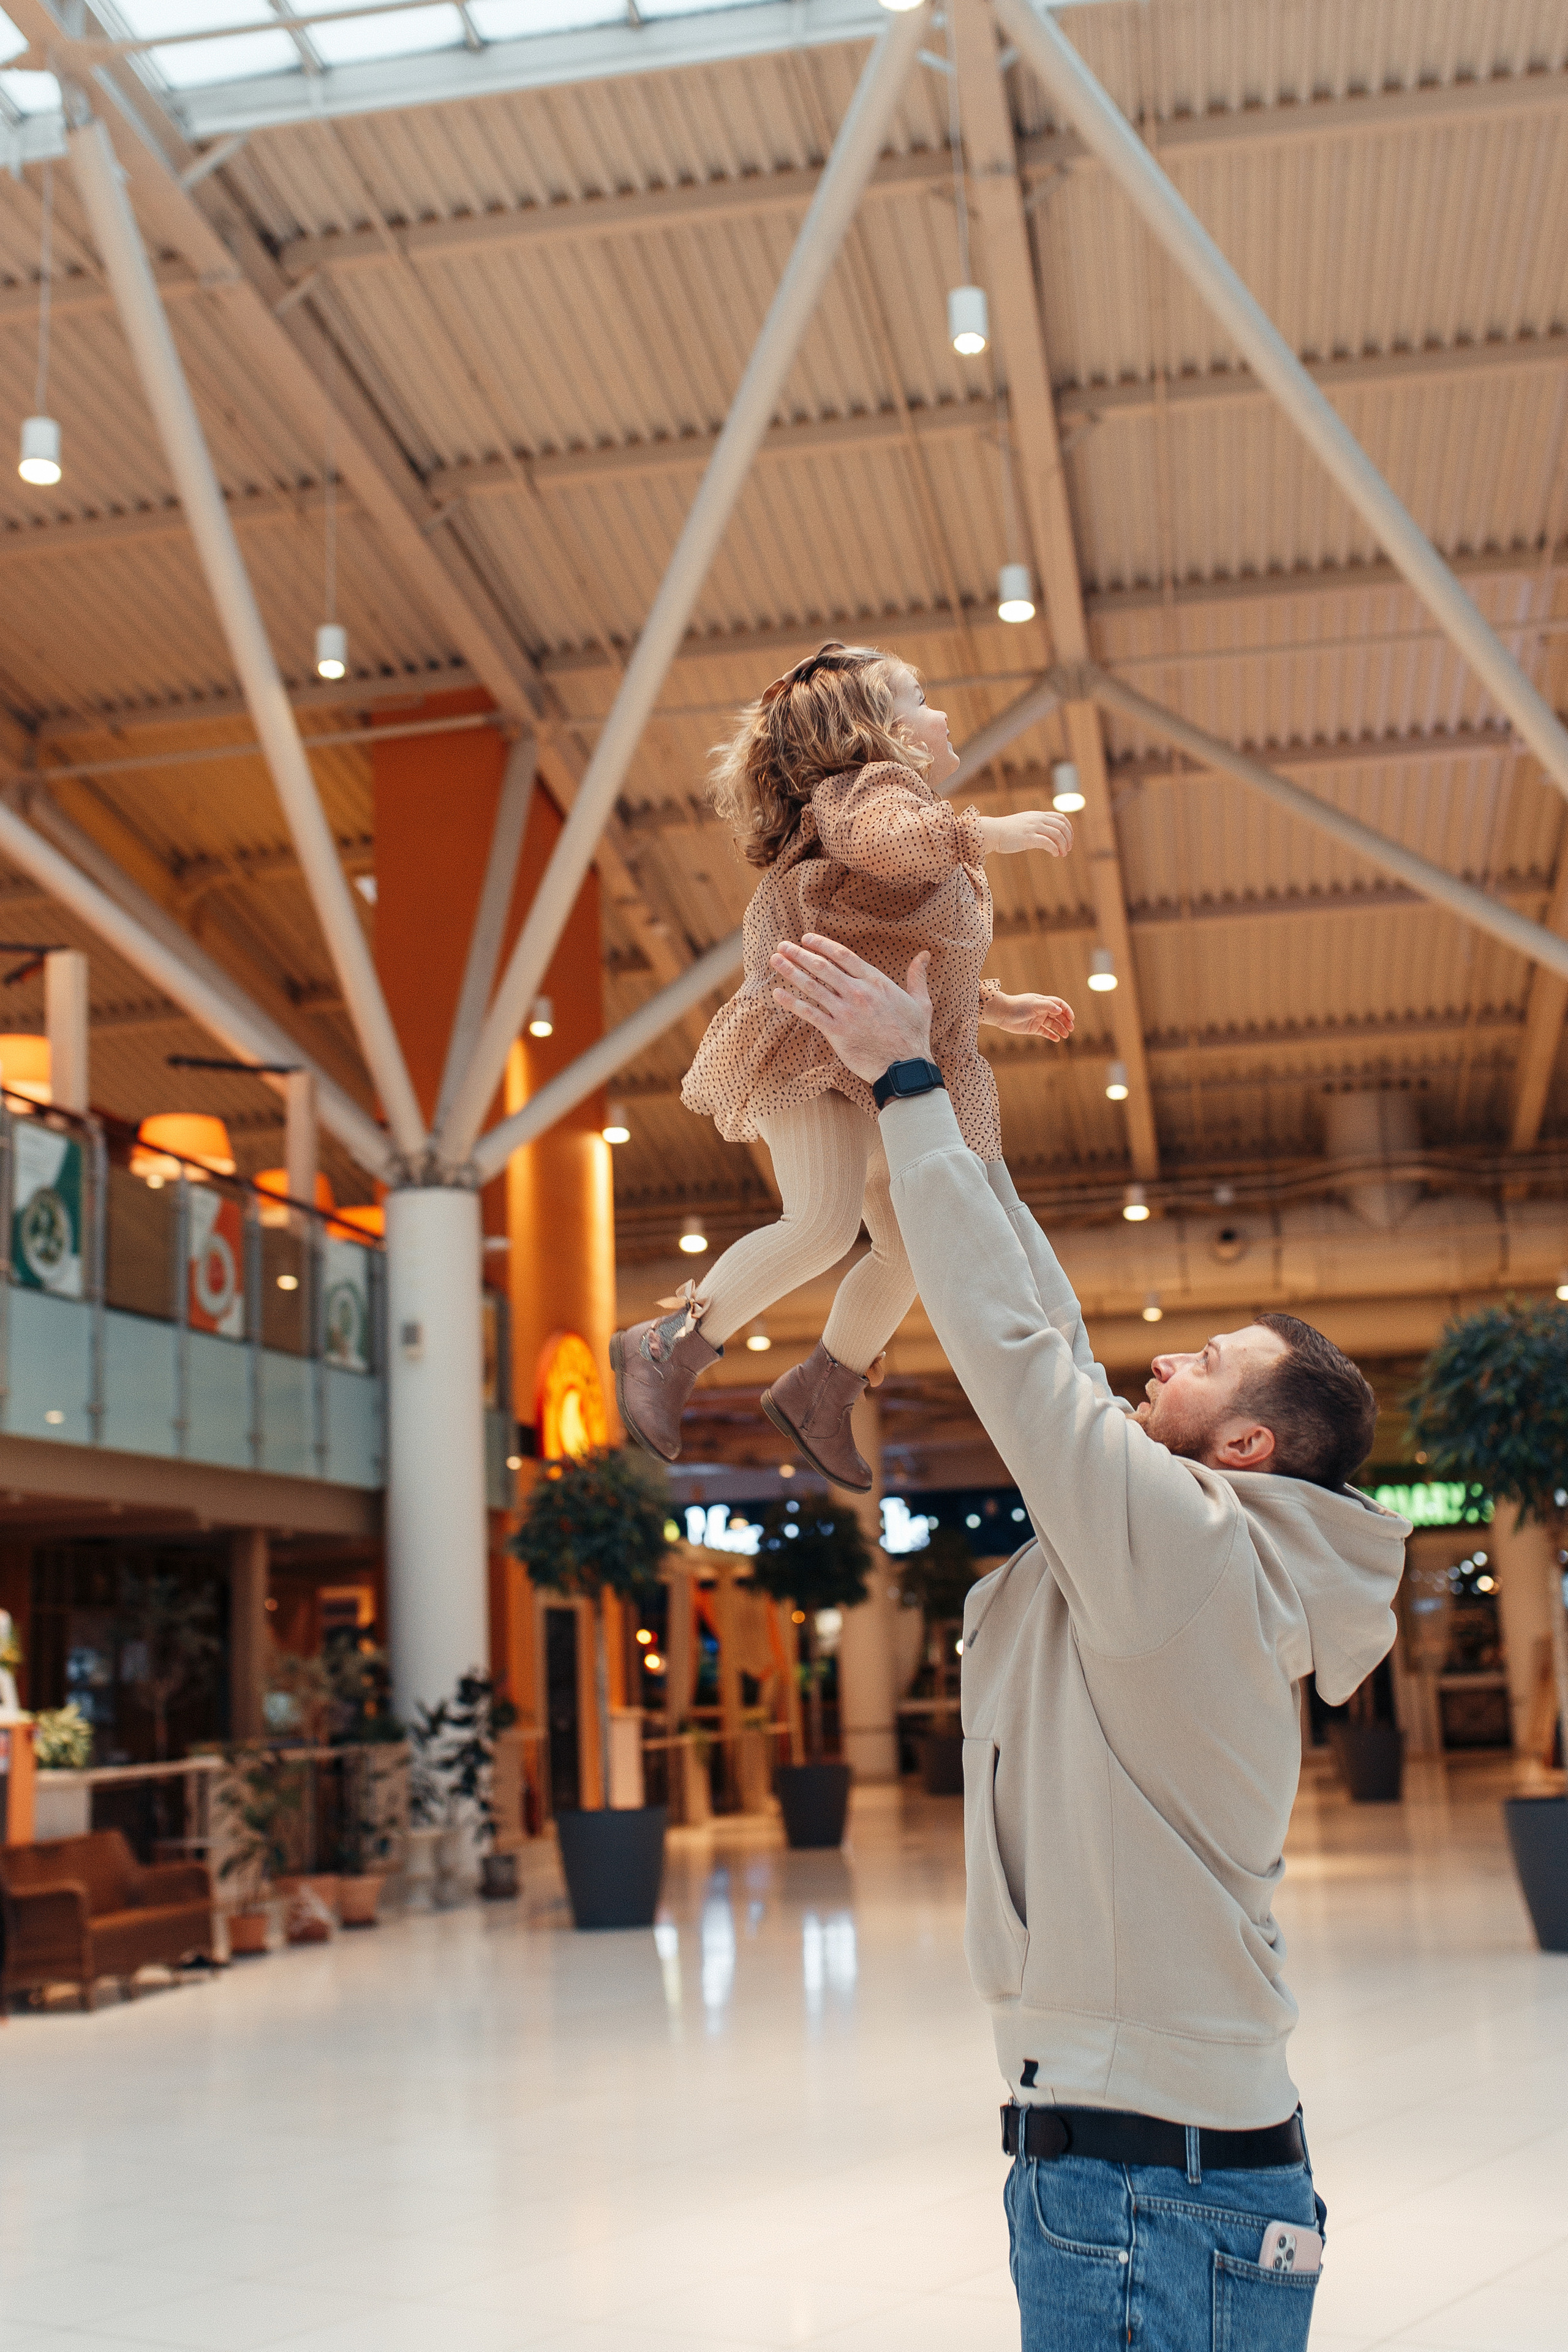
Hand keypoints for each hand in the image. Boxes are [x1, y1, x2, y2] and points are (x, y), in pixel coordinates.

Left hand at [770, 936, 932, 1082]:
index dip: (822, 944)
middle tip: (783, 945)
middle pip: (822, 967)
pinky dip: (791, 1002)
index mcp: (876, 982)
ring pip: (812, 986)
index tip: (807, 938)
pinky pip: (809, 1013)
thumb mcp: (921, 1002)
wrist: (905, 1067)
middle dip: (799, 954)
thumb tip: (925, 955)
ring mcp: (845, 1012)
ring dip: (791, 971)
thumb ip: (917, 976)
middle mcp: (858, 992)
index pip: (843, 955)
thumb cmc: (914, 1036)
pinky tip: (777, 993)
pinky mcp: (836, 1032)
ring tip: (775, 960)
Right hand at [976, 809, 1074, 858]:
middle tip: (1068, 849)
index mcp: (1037, 815)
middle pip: (1061, 826)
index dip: (1069, 828)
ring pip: (1057, 834)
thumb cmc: (1007, 831)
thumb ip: (1036, 827)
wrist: (992, 831)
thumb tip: (1047, 837)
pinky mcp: (1028, 837)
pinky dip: (1054, 849)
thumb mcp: (1024, 824)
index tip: (1069, 839)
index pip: (1061, 817)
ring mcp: (1032, 827)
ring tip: (1062, 854)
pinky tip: (1055, 854)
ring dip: (1063, 845)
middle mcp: (1037, 819)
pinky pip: (1047, 842)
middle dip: (1068, 838)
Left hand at [986, 992, 1074, 1040]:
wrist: (1003, 1014)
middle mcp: (1042, 1010)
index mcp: (1043, 1001)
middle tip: (1071, 1029)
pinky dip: (1051, 1035)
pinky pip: (1045, 1032)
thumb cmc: (1018, 1006)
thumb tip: (1060, 1010)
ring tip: (1065, 1035)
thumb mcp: (1034, 1004)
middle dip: (1066, 1021)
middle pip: (1058, 1015)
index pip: (1059, 1004)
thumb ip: (1047, 1006)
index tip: (1072, 1018)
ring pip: (1053, 1024)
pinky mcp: (1033, 1028)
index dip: (1067, 1010)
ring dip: (1060, 1029)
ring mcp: (1038, 1019)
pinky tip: (1057, 1039)